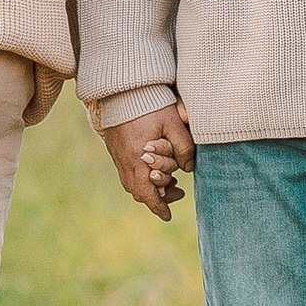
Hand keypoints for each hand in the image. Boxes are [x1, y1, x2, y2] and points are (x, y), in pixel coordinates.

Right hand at [104, 99, 193, 221]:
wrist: (122, 89)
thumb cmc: (151, 104)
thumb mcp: (173, 123)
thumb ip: (184, 147)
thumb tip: (189, 169)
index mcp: (139, 158)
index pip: (147, 193)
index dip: (158, 207)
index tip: (168, 216)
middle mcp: (126, 161)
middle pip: (139, 192)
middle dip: (158, 198)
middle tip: (178, 192)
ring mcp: (118, 156)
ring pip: (132, 184)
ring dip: (150, 187)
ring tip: (170, 181)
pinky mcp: (116, 150)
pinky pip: (127, 172)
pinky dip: (142, 176)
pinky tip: (154, 167)